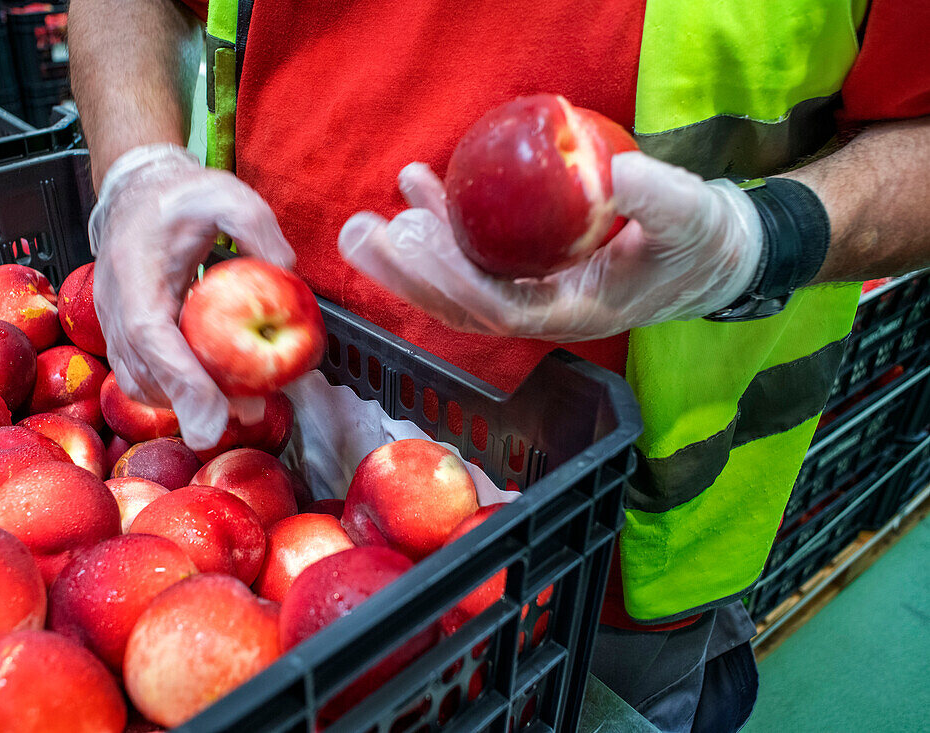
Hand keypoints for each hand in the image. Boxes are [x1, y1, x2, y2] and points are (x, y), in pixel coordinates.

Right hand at [89, 143, 293, 447]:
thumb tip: (286, 271)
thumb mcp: (227, 194)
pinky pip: (144, 377)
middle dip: (196, 406)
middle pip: (146, 375)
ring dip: (188, 404)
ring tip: (243, 406)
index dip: (182, 381)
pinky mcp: (123, 335)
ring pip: (142, 384)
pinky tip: (218, 392)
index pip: (151, 337)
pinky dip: (177, 393)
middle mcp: (115, 305)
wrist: (135, 192)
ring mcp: (112, 324)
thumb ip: (256, 227)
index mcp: (136, 272)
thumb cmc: (180, 197)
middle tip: (251, 413)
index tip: (215, 417)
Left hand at [338, 152, 762, 341]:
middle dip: (407, 274)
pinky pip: (473, 258)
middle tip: (360, 234)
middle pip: (460, 305)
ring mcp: (530, 296)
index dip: (453, 281)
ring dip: (410, 256)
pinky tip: (416, 190)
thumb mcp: (691, 216)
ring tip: (366, 222)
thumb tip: (612, 174)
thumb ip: (657, 197)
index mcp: (575, 313)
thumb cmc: (701, 242)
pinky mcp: (526, 273)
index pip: (501, 308)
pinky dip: (442, 227)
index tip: (414, 242)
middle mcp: (542, 313)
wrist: (710, 256)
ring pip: (457, 286)